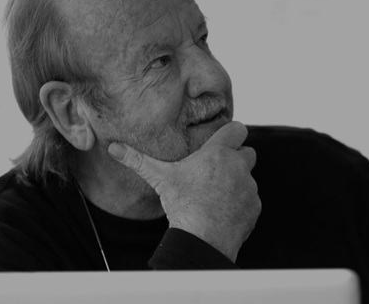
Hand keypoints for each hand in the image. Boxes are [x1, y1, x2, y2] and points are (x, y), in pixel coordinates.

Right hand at [108, 121, 260, 261]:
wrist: (202, 238)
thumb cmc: (183, 205)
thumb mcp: (160, 177)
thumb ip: (137, 160)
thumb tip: (114, 147)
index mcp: (218, 153)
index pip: (237, 129)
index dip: (231, 133)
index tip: (223, 141)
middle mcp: (238, 166)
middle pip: (247, 151)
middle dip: (236, 158)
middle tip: (217, 170)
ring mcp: (249, 186)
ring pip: (248, 176)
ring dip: (237, 181)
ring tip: (217, 194)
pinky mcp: (254, 206)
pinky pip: (251, 198)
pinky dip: (241, 202)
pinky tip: (223, 210)